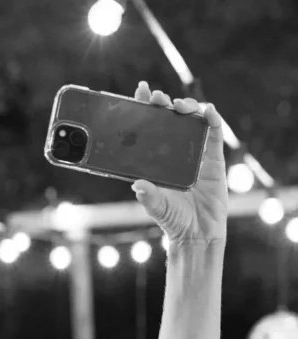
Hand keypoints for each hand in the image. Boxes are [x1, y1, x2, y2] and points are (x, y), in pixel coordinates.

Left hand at [131, 81, 226, 243]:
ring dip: (187, 106)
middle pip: (170, 118)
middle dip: (164, 103)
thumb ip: (149, 197)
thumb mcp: (158, 207)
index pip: (149, 127)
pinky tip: (207, 111)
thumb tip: (138, 185)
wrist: (198, 233)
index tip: (141, 91)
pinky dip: (212, 118)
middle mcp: (176, 151)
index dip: (145, 106)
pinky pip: (215, 133)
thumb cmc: (174, 219)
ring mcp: (196, 152)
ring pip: (192, 120)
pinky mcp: (214, 158)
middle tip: (157, 98)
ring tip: (178, 106)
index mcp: (157, 159)